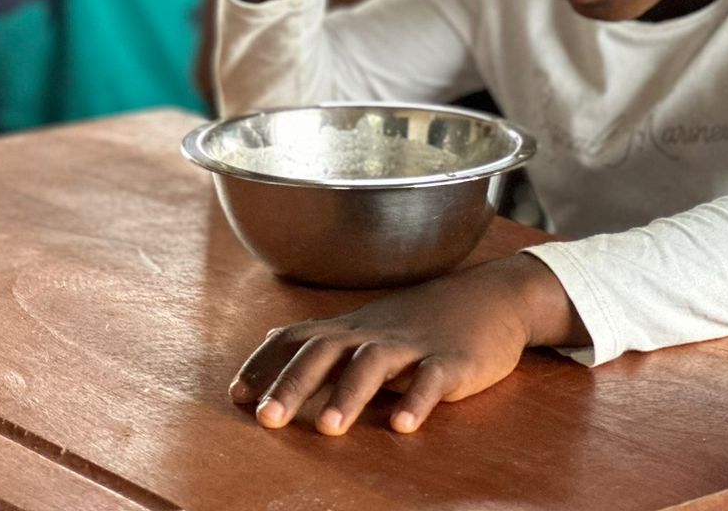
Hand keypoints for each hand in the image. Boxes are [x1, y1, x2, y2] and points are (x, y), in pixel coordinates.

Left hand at [230, 253, 583, 434]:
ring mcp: (413, 345)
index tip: (236, 397)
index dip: (264, 366)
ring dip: (349, 395)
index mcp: (349, 329)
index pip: (296, 340)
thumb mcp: (366, 327)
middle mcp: (373, 333)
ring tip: (327, 429)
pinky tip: (403, 425)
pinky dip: (417, 400)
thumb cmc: (420, 321)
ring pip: (374, 364)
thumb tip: (269, 348)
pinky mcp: (453, 361)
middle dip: (293, 384)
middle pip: (326, 351)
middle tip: (266, 420)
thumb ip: (321, 341)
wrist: (491, 298)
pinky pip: (433, 379)